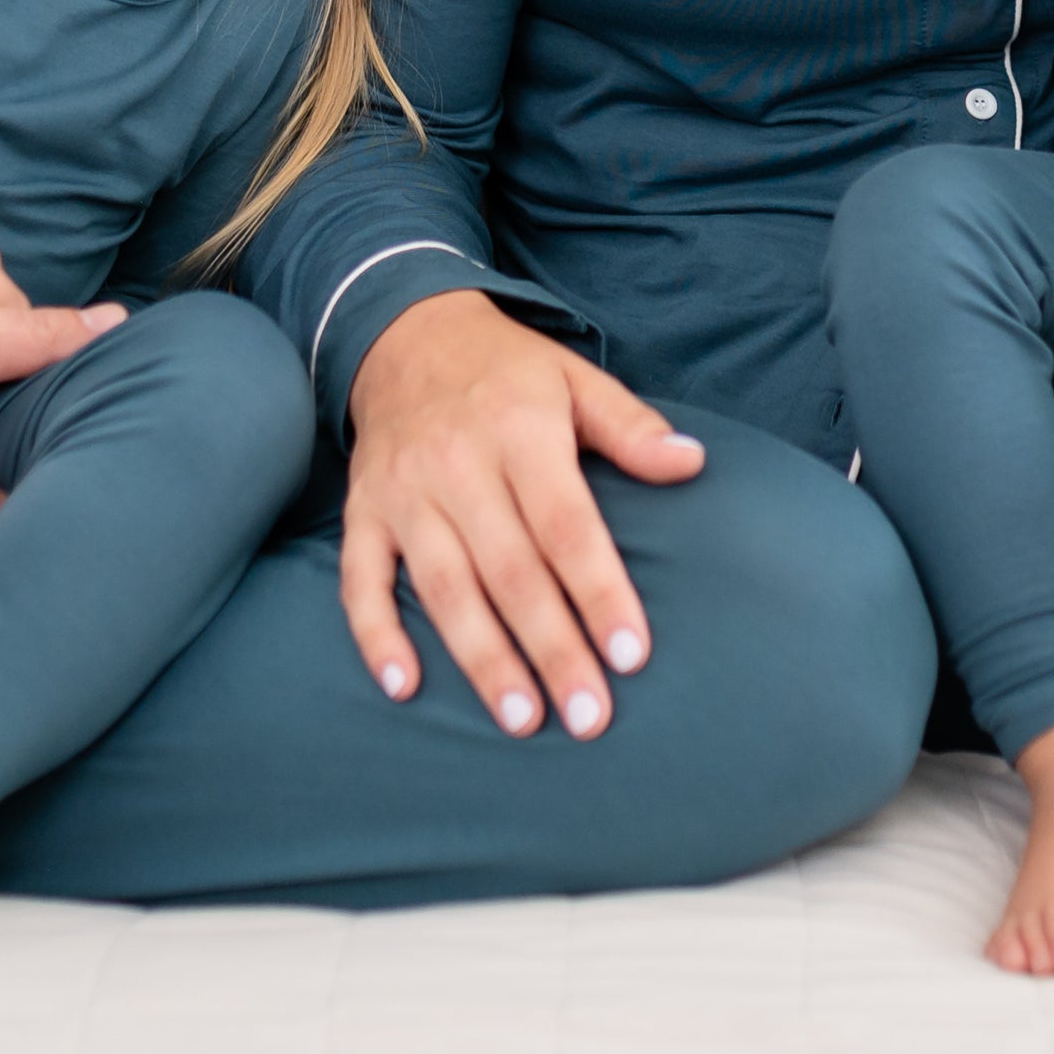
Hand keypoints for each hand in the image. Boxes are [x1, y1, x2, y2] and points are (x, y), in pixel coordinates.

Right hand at [341, 289, 706, 739]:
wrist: (404, 332)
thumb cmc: (507, 371)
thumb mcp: (575, 379)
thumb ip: (630, 427)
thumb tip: (693, 463)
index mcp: (520, 432)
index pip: (567, 526)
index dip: (600, 591)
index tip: (632, 655)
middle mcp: (458, 465)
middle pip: (511, 571)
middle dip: (552, 649)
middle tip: (589, 719)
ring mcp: (404, 492)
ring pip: (444, 588)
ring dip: (481, 659)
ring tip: (521, 720)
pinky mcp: (362, 512)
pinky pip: (361, 579)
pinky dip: (376, 633)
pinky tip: (402, 686)